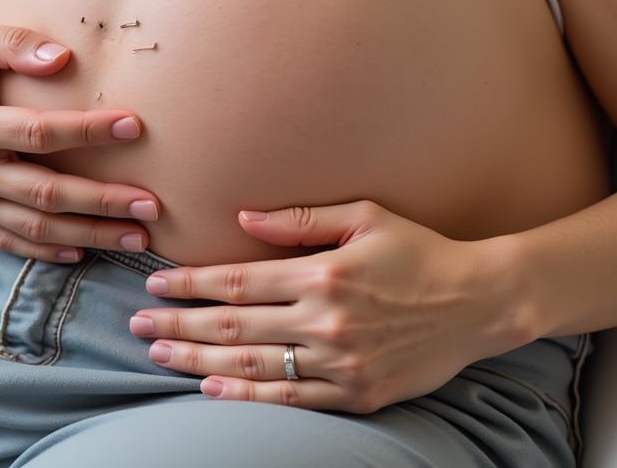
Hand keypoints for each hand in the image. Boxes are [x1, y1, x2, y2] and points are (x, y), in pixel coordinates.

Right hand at [0, 17, 159, 262]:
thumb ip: (13, 43)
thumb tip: (63, 58)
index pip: (38, 132)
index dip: (87, 130)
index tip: (133, 126)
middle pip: (44, 192)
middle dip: (102, 201)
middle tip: (152, 204)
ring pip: (34, 227)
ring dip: (89, 233)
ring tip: (137, 234)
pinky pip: (9, 241)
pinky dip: (50, 251)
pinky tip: (87, 248)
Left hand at [130, 201, 529, 412]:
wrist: (479, 302)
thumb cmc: (417, 250)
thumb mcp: (363, 217)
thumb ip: (299, 220)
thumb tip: (241, 219)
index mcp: (321, 274)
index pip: (237, 281)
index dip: (190, 282)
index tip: (155, 281)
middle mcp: (324, 321)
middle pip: (233, 326)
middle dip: (179, 324)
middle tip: (137, 326)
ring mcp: (340, 363)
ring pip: (253, 365)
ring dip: (199, 360)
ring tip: (159, 354)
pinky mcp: (357, 394)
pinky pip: (291, 399)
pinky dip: (247, 395)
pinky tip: (212, 388)